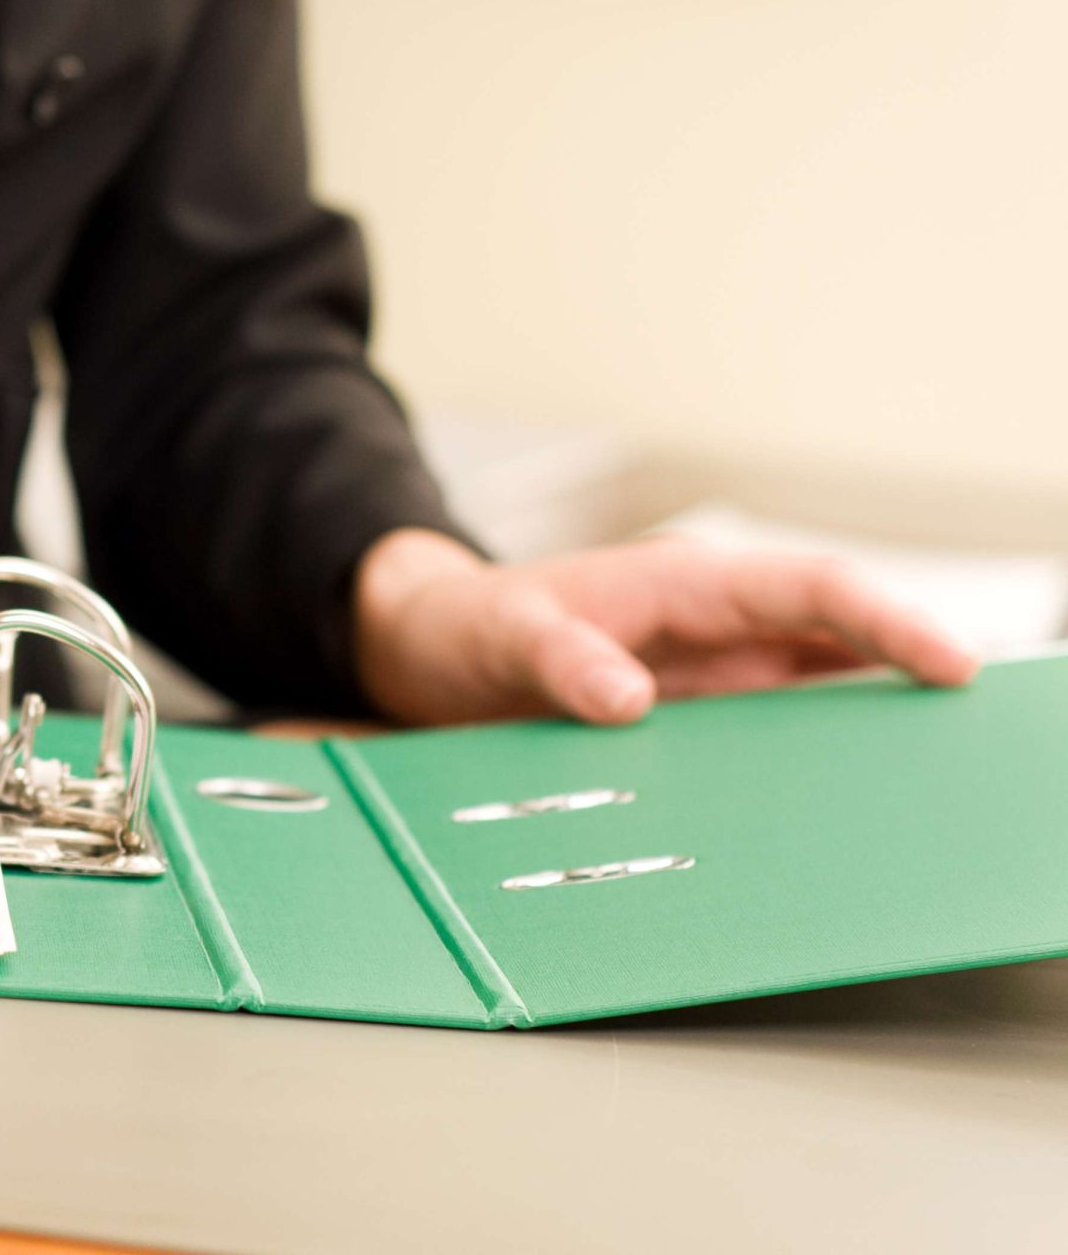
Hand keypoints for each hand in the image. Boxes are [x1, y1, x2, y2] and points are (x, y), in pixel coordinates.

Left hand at [351, 528, 979, 727]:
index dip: (888, 621)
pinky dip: (808, 768)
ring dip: (869, 731)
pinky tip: (838, 814)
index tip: (949, 664)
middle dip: (912, 676)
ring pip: (816, 696)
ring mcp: (708, 676)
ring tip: (929, 786)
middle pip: (840, 643)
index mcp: (685, 584)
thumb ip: (560, 659)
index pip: (813, 589)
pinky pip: (766, 740)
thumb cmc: (465, 625)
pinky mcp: (690, 721)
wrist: (424, 650)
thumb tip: (628, 699)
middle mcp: (712, 626)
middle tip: (973, 740)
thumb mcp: (501, 637)